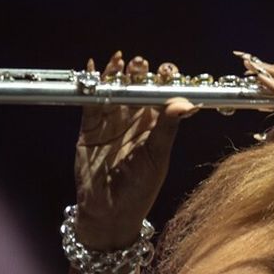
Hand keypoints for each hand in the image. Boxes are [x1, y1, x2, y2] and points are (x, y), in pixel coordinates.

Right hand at [73, 50, 195, 247]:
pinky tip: (92, 69)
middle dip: (139, 74)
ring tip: (121, 62)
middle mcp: (134, 120)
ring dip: (116, 76)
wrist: (109, 212)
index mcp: (155, 125)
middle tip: (142, 63)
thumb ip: (167, 128)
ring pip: (113, 92)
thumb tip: (185, 103)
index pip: (161, 96)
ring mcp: (111, 122)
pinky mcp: (89, 128)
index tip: (167, 71)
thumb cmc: (140, 189)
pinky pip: (90, 103)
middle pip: (136, 88)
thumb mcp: (157, 157)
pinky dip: (90, 87)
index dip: (163, 81)